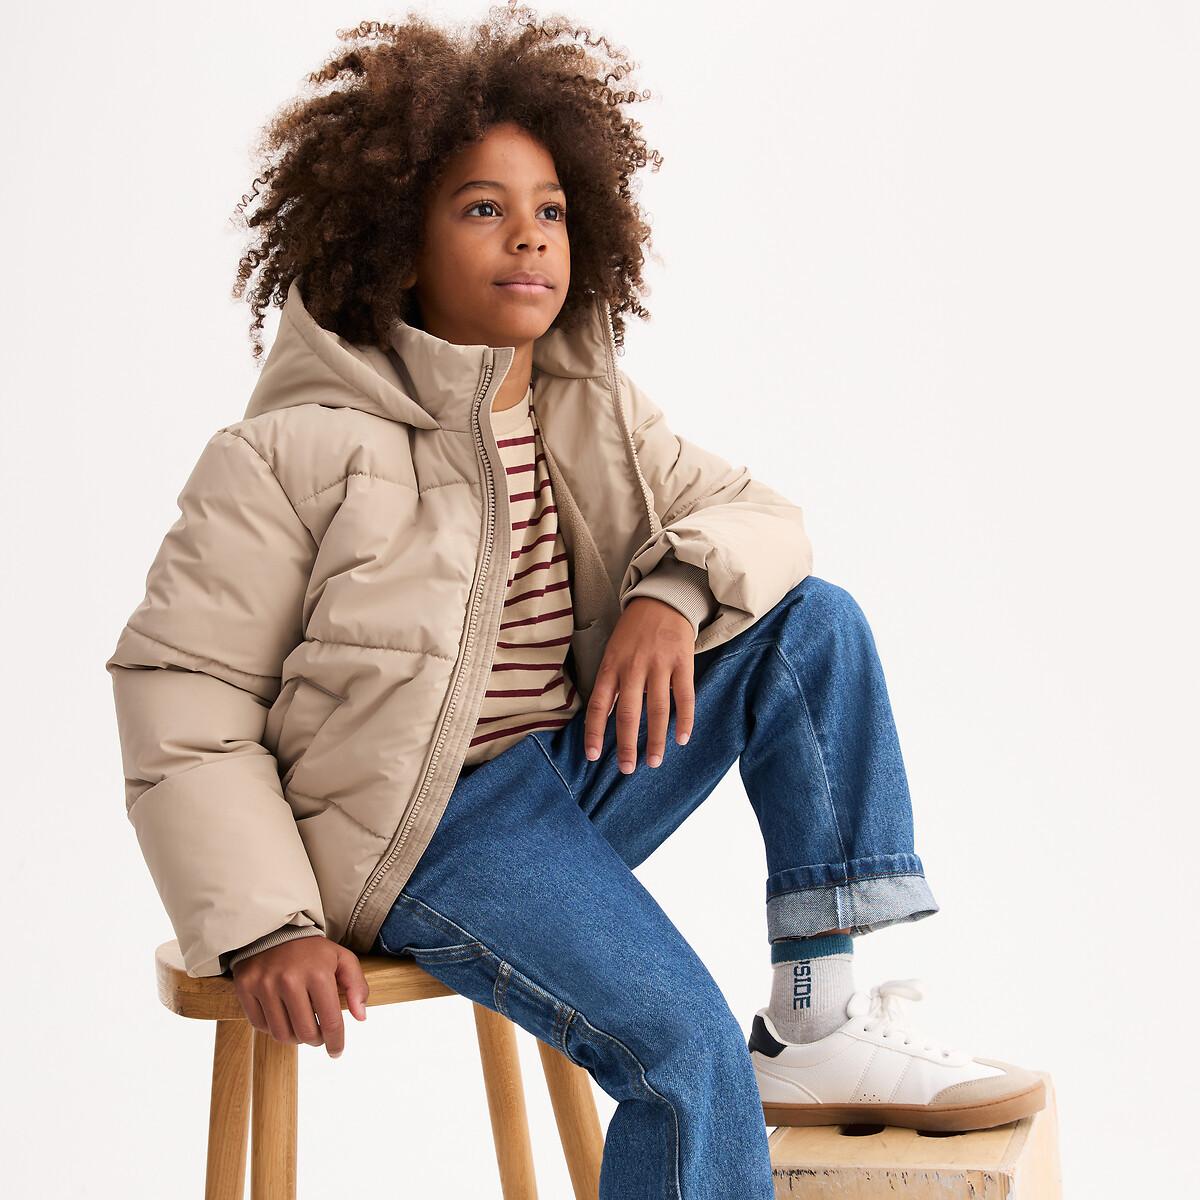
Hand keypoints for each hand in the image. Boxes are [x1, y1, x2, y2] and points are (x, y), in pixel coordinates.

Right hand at [231, 936, 368, 1058]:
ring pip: (281, 1034)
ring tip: (301, 1027)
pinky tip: (282, 1016)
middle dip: (316, 1040)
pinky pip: (260, 1025)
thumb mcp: (342, 959)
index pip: (331, 1022)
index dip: (336, 1042)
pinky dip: (273, 1027)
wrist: (275, 929)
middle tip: (319, 1036)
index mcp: (319, 973)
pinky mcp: (245, 987)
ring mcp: (265, 984)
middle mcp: (290, 979)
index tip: (337, 1051)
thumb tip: (361, 1017)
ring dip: (294, 1038)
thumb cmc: (313, 950)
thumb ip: (357, 985)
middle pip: (305, 1034)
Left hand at [584, 597, 695, 771]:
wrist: (662, 598)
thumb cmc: (634, 631)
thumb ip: (613, 682)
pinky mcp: (682, 661)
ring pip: (657, 709)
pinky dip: (685, 719)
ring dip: (657, 739)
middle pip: (629, 713)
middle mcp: (633, 666)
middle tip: (628, 769)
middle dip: (627, 745)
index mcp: (611, 665)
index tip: (593, 756)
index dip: (595, 732)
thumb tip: (609, 719)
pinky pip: (684, 696)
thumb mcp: (614, 651)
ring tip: (655, 761)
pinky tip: (682, 738)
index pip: (599, 704)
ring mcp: (659, 664)